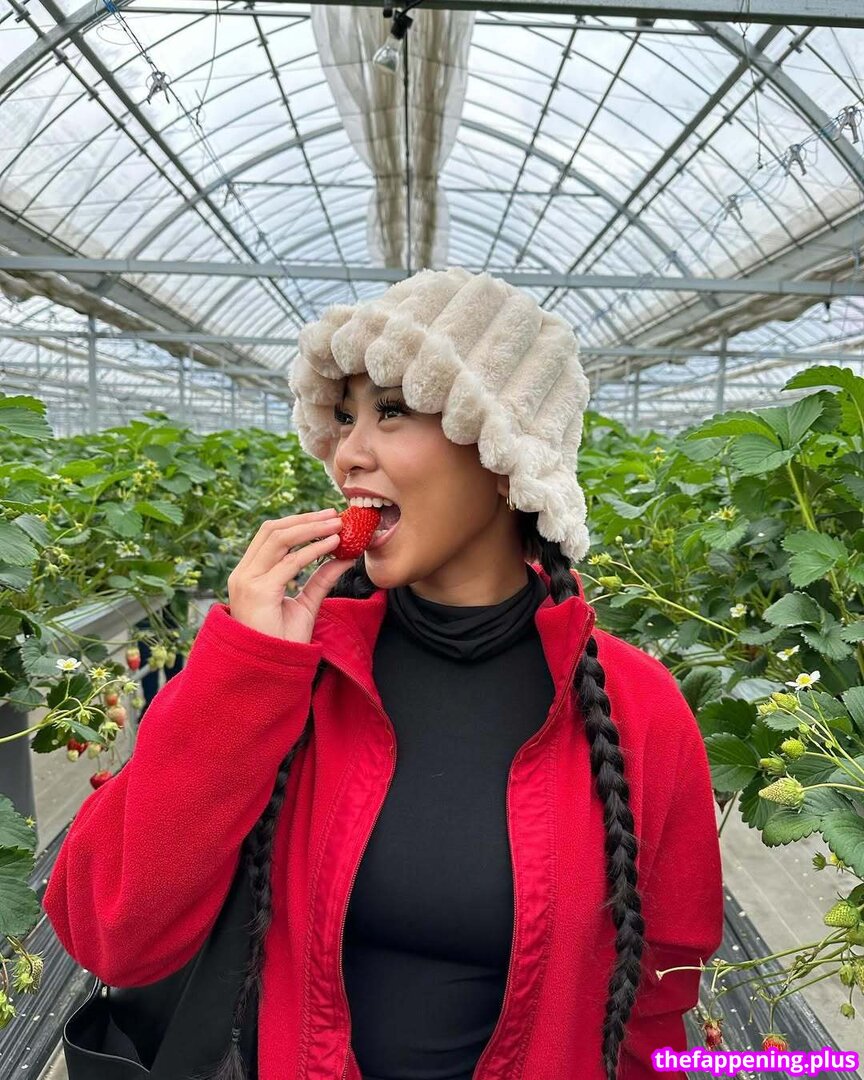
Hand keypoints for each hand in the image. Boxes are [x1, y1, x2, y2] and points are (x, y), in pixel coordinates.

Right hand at [227, 509, 353, 641]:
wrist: (271, 671)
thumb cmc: (284, 640)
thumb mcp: (306, 603)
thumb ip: (320, 579)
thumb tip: (343, 557)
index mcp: (249, 573)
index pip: (270, 535)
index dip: (299, 522)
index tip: (326, 518)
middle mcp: (243, 573)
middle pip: (273, 530)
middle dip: (306, 519)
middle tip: (335, 515)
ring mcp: (248, 581)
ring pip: (279, 539)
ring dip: (311, 528)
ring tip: (337, 525)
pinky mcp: (259, 591)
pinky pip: (290, 562)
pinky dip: (314, 550)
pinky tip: (333, 545)